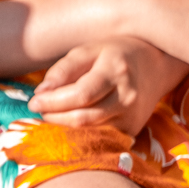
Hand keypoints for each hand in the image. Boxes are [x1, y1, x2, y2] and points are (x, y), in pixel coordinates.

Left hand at [31, 38, 186, 133]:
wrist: (155, 65)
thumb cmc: (114, 54)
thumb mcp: (87, 50)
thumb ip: (63, 70)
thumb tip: (41, 93)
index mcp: (116, 71)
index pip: (80, 95)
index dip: (53, 102)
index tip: (33, 102)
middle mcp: (128, 97)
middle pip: (84, 118)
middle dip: (54, 117)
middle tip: (38, 110)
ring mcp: (133, 116)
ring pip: (90, 131)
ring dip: (64, 126)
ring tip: (50, 114)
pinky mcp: (133, 130)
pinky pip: (100, 137)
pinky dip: (80, 133)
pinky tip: (68, 123)